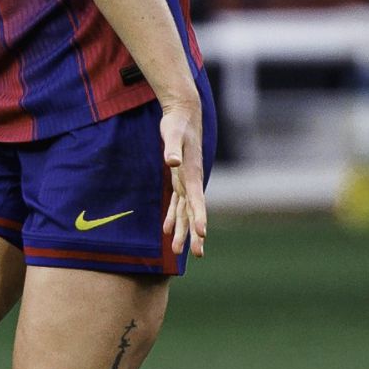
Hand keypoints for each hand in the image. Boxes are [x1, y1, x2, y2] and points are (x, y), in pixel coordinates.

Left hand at [158, 98, 208, 258]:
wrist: (184, 114)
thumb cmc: (178, 123)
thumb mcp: (172, 133)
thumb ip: (173, 149)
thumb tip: (173, 163)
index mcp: (192, 174)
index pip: (197, 201)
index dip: (200, 218)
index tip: (202, 234)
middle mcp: (192, 181)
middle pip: (194, 212)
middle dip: (195, 233)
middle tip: (199, 254)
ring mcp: (186, 182)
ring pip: (185, 211)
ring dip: (182, 230)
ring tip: (177, 250)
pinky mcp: (179, 179)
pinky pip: (177, 203)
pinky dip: (172, 216)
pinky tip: (166, 230)